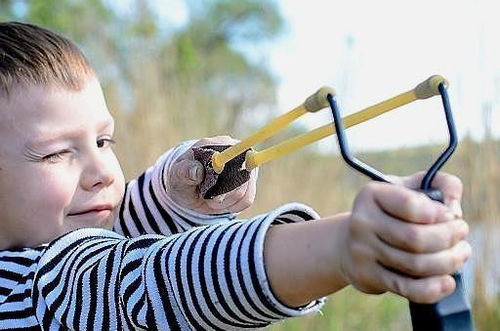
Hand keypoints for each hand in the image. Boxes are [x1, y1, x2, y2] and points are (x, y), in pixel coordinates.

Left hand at [167, 136, 256, 213]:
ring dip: (226, 202)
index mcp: (219, 145)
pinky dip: (232, 206)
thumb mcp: (177, 174)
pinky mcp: (249, 185)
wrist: (188, 189)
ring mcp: (246, 170)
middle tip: (209, 198)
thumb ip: (185, 170)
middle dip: (224, 193)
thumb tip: (197, 170)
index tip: (216, 187)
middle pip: (243, 175)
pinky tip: (221, 203)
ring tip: (211, 199)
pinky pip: (247, 200)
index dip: (229, 171)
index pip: (235, 153)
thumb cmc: (182, 178)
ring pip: (245, 191)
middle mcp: (238, 155)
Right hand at [339, 172, 470, 303]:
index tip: (452, 215)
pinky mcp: (368, 276)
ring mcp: (363, 251)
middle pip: (416, 238)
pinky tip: (447, 282)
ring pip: (416, 264)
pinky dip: (433, 288)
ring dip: (448, 261)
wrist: (348, 242)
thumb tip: (454, 210)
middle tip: (461, 233)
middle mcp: (362, 222)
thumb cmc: (390, 212)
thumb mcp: (409, 189)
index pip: (410, 205)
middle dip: (449, 238)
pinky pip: (407, 288)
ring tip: (459, 253)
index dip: (439, 213)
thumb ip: (441, 185)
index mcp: (372, 195)